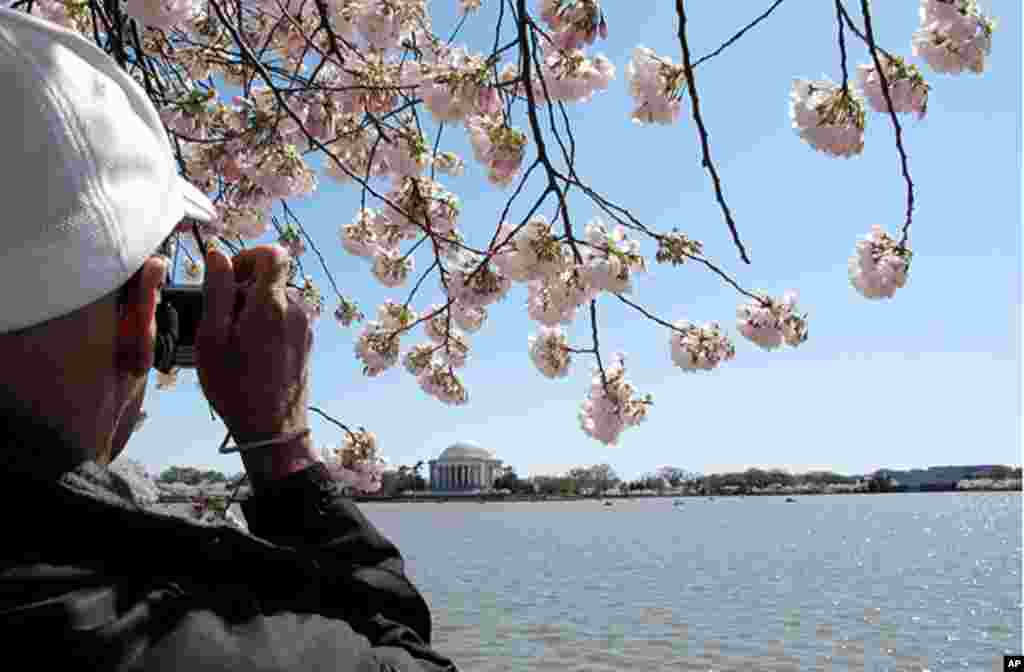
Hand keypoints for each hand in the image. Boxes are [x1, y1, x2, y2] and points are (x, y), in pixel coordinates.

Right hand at [196, 244, 316, 483]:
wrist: (273, 429)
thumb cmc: (235, 385)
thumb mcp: (212, 337)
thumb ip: (216, 291)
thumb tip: (218, 256)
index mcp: (272, 303)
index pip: (274, 254)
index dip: (248, 256)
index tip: (227, 277)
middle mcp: (296, 310)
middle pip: (271, 278)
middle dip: (243, 288)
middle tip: (220, 318)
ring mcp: (304, 327)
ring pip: (275, 300)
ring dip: (252, 309)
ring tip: (232, 341)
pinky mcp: (306, 343)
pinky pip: (283, 320)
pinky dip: (264, 325)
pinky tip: (249, 353)